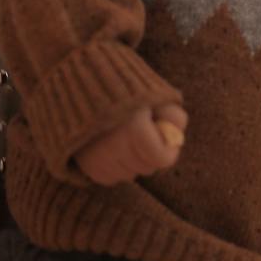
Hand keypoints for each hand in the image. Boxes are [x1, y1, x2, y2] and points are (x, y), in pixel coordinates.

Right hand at [73, 93, 188, 185]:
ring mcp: (98, 159)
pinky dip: (116, 165)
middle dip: (151, 153)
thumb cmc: (127, 88)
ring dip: (133, 160)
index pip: (161, 158)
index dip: (168, 150)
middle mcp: (113, 148)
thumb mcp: (157, 94)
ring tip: (126, 136)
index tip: (164, 136)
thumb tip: (175, 140)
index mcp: (134, 128)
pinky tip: (112, 145)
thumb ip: (174, 116)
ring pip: (129, 174)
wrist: (85, 83)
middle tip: (144, 132)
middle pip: (147, 168)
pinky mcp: (85, 166)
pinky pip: (111, 177)